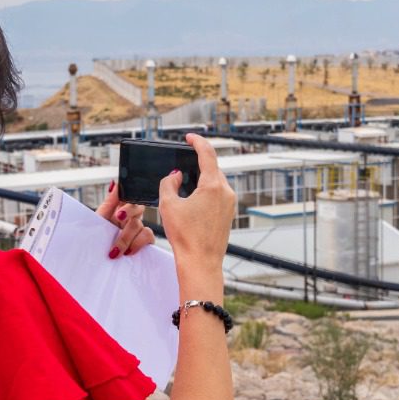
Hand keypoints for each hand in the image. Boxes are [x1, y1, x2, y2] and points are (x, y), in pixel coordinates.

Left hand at [95, 181, 155, 258]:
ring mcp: (138, 230)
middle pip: (137, 207)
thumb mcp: (98, 220)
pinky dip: (138, 244)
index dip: (126, 202)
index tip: (118, 213)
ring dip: (127, 237)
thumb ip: (109, 203)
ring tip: (116, 250)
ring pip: (140, 225)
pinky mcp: (145, 242)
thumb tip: (115, 184)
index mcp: (118, 209)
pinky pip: (148, 236)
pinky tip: (129, 252)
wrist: (95, 259)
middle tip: (118, 221)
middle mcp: (130, 218)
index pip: (129, 197)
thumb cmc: (96, 239)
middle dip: (128, 214)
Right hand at [159, 133, 235, 265]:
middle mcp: (226, 192)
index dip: (197, 141)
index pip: (207, 153)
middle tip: (184, 159)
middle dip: (199, 162)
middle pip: (213, 167)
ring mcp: (230, 204)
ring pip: (217, 182)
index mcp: (213, 185)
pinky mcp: (229, 214)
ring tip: (186, 182)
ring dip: (203, 178)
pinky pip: (219, 195)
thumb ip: (169, 183)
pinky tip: (194, 199)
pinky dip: (207, 191)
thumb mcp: (168, 205)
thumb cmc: (185, 236)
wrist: (201, 262)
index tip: (189, 137)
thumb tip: (176, 175)